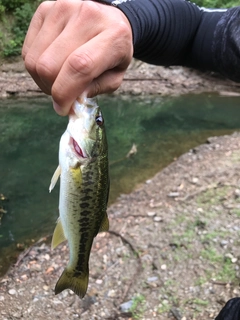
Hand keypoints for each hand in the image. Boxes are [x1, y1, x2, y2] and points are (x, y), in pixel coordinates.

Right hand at [22, 0, 132, 114]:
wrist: (109, 20)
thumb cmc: (114, 53)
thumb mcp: (115, 76)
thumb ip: (95, 90)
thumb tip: (70, 101)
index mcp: (113, 36)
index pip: (79, 66)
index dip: (65, 93)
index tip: (62, 108)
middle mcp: (87, 16)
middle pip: (50, 66)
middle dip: (52, 90)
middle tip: (63, 96)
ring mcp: (63, 8)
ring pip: (34, 60)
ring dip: (42, 80)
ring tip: (58, 81)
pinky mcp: (45, 9)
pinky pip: (28, 50)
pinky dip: (36, 67)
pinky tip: (52, 66)